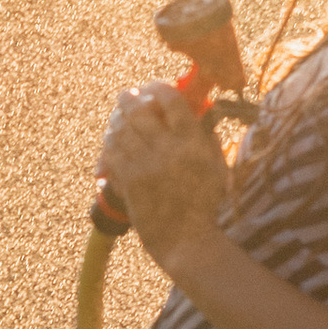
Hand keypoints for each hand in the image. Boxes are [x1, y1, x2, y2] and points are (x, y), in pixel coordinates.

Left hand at [97, 83, 224, 263]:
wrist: (189, 241)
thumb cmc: (207, 206)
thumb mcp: (218, 168)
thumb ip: (207, 138)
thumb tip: (198, 112)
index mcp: (193, 142)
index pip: (171, 100)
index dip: (157, 87)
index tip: (152, 87)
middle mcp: (168, 150)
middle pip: (140, 110)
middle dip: (129, 98)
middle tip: (126, 95)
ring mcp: (146, 165)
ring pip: (122, 129)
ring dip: (117, 120)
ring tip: (118, 118)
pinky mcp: (130, 182)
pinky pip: (112, 152)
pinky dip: (109, 143)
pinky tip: (112, 141)